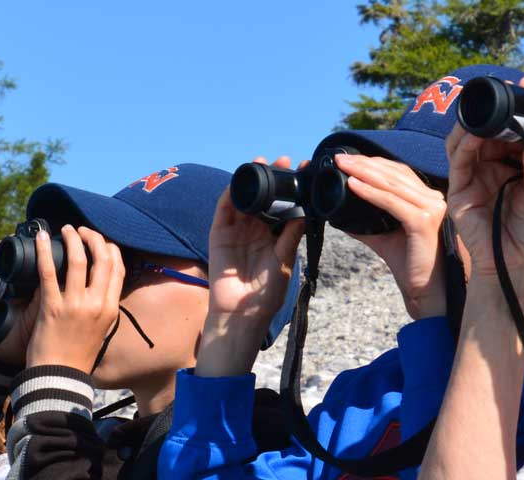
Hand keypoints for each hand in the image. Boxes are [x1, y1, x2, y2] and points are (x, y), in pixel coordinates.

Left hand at [23, 225, 125, 371]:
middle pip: (102, 259)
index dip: (110, 249)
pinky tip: (42, 239)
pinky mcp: (52, 308)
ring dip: (72, 239)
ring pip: (78, 260)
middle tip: (82, 230)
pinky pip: (48, 272)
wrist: (59, 377)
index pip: (118, 269)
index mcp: (111, 309)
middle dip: (93, 237)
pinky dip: (45, 252)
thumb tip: (95, 287)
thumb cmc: (77, 356)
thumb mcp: (100, 330)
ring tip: (65, 229)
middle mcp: (97, 304)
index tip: (101, 241)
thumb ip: (100, 308)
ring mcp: (75, 305)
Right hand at [198, 156, 304, 376]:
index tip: (303, 171)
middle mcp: (255, 229)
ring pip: (244, 198)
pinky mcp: (219, 234)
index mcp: (273, 235)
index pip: (282, 205)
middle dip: (272, 177)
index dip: (291, 189)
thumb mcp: (284, 261)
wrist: (242, 313)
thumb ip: (290, 236)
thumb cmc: (266, 294)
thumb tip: (303, 211)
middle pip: (263, 196)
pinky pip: (223, 209)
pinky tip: (239, 181)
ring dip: (250, 180)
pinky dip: (230, 194)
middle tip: (283, 161)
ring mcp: (236, 230)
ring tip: (261, 163)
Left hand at [334, 154, 449, 318]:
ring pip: (392, 184)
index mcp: (428, 199)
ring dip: (364, 173)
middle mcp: (434, 199)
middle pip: (395, 174)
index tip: (349, 159)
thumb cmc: (411, 265)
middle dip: (365, 164)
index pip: (399, 173)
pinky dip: (370, 193)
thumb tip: (339, 213)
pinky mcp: (423, 222)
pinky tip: (353, 186)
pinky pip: (391, 203)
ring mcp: (432, 209)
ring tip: (343, 166)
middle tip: (340, 158)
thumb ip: (366, 222)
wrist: (427, 293)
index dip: (373, 163)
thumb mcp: (384, 237)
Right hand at [444, 76, 523, 318]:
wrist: (520, 271)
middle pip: (486, 135)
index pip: (507, 137)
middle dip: (497, 115)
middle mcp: (488, 174)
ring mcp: (471, 183)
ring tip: (492, 110)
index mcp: (509, 173)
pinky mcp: (458, 195)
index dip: (516, 118)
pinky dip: (465, 144)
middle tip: (513, 96)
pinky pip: (458, 163)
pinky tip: (477, 132)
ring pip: (465, 143)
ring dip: (478, 124)